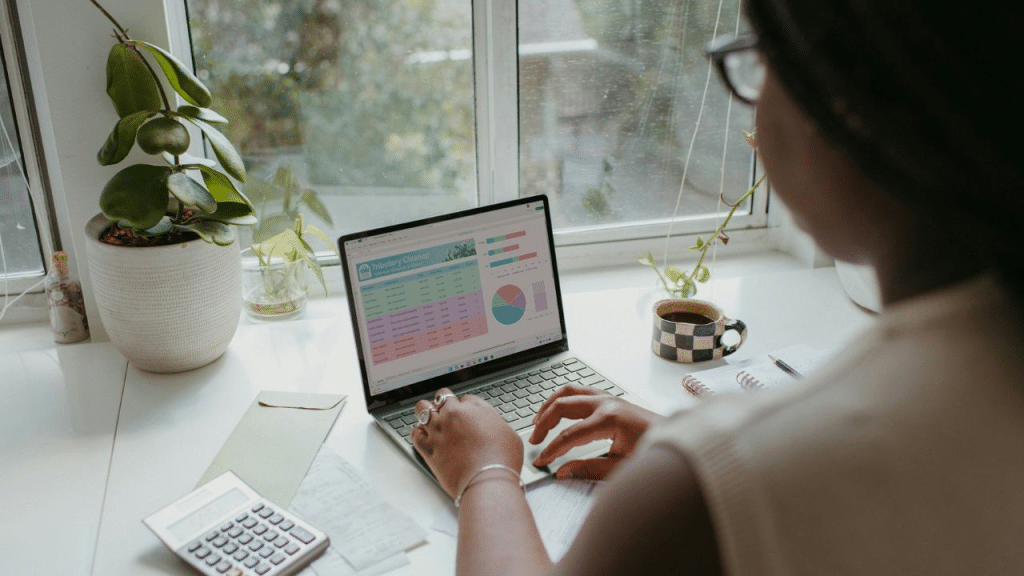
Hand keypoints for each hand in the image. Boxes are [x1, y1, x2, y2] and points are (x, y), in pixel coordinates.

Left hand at [411, 388, 523, 497]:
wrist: (487, 481)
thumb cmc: (502, 460)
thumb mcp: (508, 434)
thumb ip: (494, 423)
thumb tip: (489, 425)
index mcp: (475, 408)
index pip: (466, 398)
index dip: (466, 407)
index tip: (467, 414)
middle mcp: (454, 415)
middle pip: (442, 396)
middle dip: (444, 402)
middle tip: (446, 410)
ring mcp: (438, 430)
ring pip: (422, 409)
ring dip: (426, 411)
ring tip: (428, 416)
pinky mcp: (428, 448)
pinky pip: (415, 433)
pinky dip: (418, 433)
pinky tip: (422, 435)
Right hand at [529, 384, 661, 479]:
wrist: (679, 441)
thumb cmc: (654, 453)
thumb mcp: (621, 468)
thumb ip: (589, 469)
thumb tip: (562, 472)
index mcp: (609, 419)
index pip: (569, 435)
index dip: (552, 449)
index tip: (540, 461)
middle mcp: (607, 403)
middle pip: (563, 406)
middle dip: (544, 423)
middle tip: (534, 441)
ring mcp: (609, 398)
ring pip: (569, 392)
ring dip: (550, 405)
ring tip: (538, 422)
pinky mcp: (611, 398)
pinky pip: (580, 391)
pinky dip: (564, 398)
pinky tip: (557, 409)